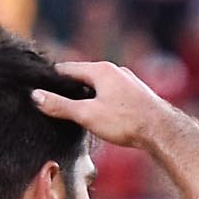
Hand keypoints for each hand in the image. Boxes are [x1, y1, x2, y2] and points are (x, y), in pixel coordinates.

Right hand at [29, 57, 182, 152]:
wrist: (162, 130)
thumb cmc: (126, 121)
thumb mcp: (87, 114)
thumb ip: (60, 106)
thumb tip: (36, 96)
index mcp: (101, 70)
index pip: (67, 68)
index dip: (51, 79)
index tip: (38, 87)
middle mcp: (114, 70)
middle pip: (82, 75)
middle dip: (67, 87)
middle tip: (52, 101)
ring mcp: (126, 81)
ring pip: (97, 84)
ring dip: (84, 94)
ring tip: (72, 109)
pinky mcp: (135, 93)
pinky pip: (109, 92)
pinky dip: (99, 99)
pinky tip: (97, 113)